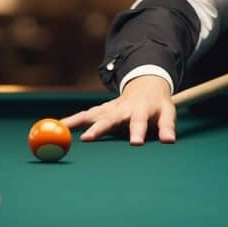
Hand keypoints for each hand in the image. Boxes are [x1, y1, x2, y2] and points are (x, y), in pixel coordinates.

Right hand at [60, 75, 175, 144]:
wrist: (146, 83)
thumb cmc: (157, 103)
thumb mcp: (167, 111)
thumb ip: (166, 126)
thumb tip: (169, 141)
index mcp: (140, 110)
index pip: (139, 122)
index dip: (137, 132)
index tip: (135, 143)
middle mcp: (121, 109)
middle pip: (109, 119)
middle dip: (98, 129)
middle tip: (86, 139)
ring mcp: (109, 108)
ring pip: (90, 114)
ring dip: (76, 121)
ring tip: (60, 129)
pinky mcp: (100, 109)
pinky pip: (84, 115)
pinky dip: (71, 120)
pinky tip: (57, 126)